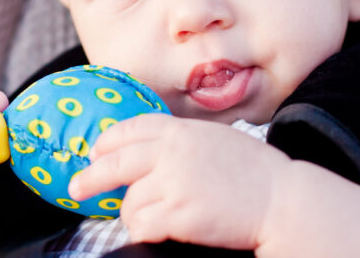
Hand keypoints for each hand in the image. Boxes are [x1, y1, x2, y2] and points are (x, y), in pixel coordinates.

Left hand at [68, 114, 289, 250]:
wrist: (281, 198)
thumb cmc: (255, 172)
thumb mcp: (216, 139)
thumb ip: (182, 141)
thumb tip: (150, 152)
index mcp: (182, 130)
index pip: (132, 127)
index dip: (108, 141)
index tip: (96, 152)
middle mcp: (173, 152)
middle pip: (116, 161)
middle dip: (91, 176)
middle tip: (77, 186)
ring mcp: (175, 182)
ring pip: (129, 201)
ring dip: (132, 214)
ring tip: (148, 219)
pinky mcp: (179, 213)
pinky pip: (142, 225)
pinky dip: (142, 231)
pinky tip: (154, 231)